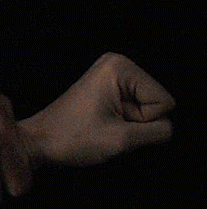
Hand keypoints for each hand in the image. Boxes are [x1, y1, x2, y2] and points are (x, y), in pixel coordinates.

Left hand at [20, 52, 175, 169]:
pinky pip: (135, 112)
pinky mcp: (110, 90)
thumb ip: (159, 131)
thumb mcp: (122, 139)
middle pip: (158, 104)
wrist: (37, 143)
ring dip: (130, 126)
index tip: (112, 123)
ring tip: (103, 126)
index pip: (165, 102)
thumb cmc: (71, 139)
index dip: (144, 121)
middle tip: (107, 126)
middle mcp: (118, 65)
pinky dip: (123, 125)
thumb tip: (171, 127)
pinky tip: (102, 125)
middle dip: (137, 123)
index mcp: (120, 67)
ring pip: (148, 111)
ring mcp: (113, 77)